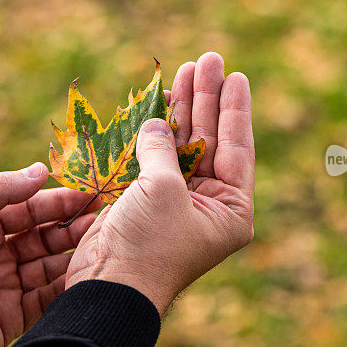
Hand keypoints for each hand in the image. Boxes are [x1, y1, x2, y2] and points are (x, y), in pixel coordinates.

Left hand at [0, 164, 98, 346]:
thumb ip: (0, 189)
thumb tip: (41, 169)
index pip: (31, 208)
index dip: (60, 201)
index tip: (92, 195)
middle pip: (46, 236)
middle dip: (73, 227)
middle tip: (102, 221)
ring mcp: (8, 285)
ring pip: (51, 265)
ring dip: (75, 255)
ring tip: (101, 246)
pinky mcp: (15, 317)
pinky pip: (48, 298)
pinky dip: (67, 287)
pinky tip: (88, 276)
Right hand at [65, 52, 253, 313]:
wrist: (108, 286)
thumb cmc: (149, 242)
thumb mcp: (163, 190)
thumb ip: (163, 150)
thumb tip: (155, 123)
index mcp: (230, 210)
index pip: (238, 149)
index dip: (234, 109)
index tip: (235, 75)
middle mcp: (209, 205)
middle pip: (212, 141)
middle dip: (207, 100)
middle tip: (207, 60)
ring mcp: (177, 202)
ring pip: (183, 145)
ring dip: (183, 109)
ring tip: (185, 69)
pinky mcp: (146, 201)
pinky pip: (155, 157)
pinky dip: (155, 131)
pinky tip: (159, 102)